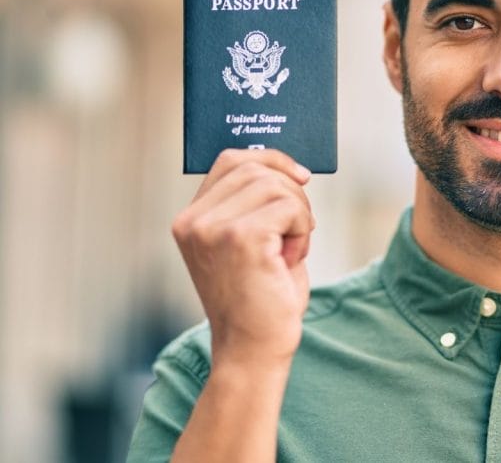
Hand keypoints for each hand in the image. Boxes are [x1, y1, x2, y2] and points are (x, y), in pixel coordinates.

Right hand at [171, 149, 314, 368]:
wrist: (254, 350)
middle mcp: (194, 221)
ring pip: (276, 185)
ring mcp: (213, 229)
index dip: (270, 159)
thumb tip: (288, 167)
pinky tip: (291, 259)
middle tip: (299, 230)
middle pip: (256, 168)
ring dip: (298, 215)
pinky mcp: (241, 238)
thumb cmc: (260, 299)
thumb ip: (256, 205)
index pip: (230, 161)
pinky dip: (302, 230)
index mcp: (190, 220)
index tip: (300, 176)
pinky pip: (290, 206)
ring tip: (291, 250)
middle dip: (291, 193)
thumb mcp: (250, 243)